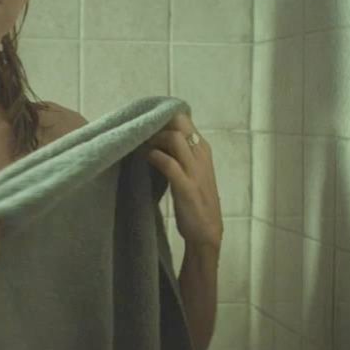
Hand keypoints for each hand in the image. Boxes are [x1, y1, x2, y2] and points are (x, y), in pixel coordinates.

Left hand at [144, 112, 223, 249]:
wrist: (207, 231)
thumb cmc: (197, 201)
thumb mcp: (194, 171)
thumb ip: (182, 154)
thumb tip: (159, 138)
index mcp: (203, 150)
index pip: (184, 120)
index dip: (163, 118)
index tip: (147, 123)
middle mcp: (201, 155)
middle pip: (179, 122)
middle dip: (158, 124)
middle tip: (143, 133)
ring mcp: (194, 170)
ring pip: (174, 138)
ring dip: (154, 138)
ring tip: (141, 145)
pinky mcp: (186, 186)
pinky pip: (167, 162)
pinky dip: (153, 156)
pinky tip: (145, 158)